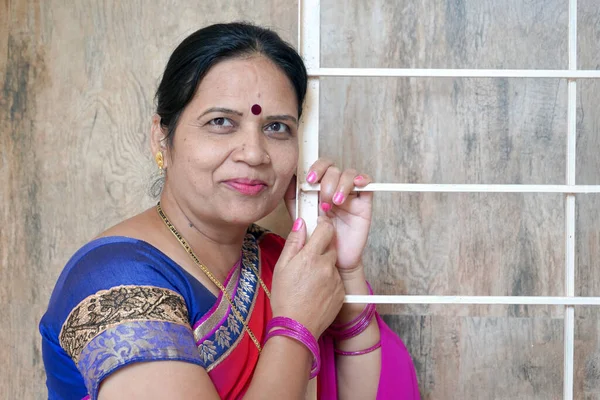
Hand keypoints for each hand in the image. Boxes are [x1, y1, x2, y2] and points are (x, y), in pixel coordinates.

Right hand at [270, 216, 344, 337]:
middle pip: (331, 246)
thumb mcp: (281, 267)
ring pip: (333, 264)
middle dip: (322, 248)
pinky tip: (316, 290)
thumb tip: (301, 223)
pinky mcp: (341, 292)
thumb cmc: (285, 297)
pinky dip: (329, 280)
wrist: (296, 326)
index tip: (319, 225)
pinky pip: (336, 279)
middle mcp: (327, 266)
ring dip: (325, 265)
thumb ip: (293, 242)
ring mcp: (336, 279)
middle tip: (308, 259)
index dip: (323, 225)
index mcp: (310, 257)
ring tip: (309, 280)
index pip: (326, 230)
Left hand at [284, 159, 372, 275]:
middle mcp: (335, 188)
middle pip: (333, 169)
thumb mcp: (300, 215)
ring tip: (335, 203)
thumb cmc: (316, 237)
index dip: (316, 168)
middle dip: (327, 182)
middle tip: (323, 200)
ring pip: (349, 174)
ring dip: (341, 185)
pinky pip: (368, 184)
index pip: (320, 166)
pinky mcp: (363, 203)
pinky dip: (362, 179)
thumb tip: (289, 179)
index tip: (310, 181)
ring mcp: (350, 195)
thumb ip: (294, 197)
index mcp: (320, 188)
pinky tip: (356, 185)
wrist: (331, 258)